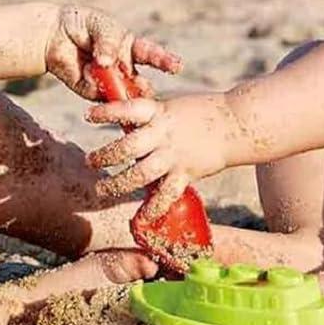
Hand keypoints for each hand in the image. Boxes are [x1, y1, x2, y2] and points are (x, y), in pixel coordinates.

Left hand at [44, 4, 181, 99]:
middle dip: (144, 89)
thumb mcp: (101, 25)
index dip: (165, 61)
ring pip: (122, 95)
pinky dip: (99, 90)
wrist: (53, 33)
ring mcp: (109, 81)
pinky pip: (100, 96)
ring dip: (125, 98)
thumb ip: (108, 42)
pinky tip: (91, 78)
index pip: (152, 55)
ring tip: (127, 99)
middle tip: (146, 91)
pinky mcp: (92, 92)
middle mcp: (123, 67)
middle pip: (139, 83)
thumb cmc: (82, 23)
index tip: (177, 66)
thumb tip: (107, 63)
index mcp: (131, 48)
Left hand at [84, 91, 235, 203]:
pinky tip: (142, 218)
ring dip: (118, 183)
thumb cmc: (203, 111)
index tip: (87, 117)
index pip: (127, 109)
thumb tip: (127, 123)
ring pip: (140, 173)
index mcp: (159, 112)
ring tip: (102, 189)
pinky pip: (167, 194)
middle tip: (89, 162)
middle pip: (128, 147)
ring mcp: (174, 155)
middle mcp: (163, 134)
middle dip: (105, 156)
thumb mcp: (173, 106)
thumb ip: (152, 116)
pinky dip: (154, 207)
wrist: (237, 123)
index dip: (106, 113)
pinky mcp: (187, 172)